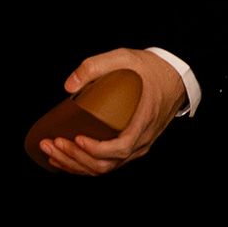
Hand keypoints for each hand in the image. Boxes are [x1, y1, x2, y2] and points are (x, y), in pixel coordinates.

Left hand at [35, 48, 185, 175]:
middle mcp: (142, 140)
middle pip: (107, 164)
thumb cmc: (152, 69)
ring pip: (105, 168)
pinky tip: (64, 159)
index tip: (77, 137)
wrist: (175, 77)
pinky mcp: (131, 148)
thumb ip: (97, 65)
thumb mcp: (126, 58)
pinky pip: (107, 165)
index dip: (96, 149)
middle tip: (53, 143)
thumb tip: (69, 86)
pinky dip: (83, 166)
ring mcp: (137, 147)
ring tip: (52, 151)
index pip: (121, 148)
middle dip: (75, 157)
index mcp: (144, 120)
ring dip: (75, 164)